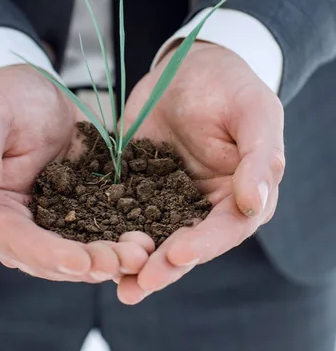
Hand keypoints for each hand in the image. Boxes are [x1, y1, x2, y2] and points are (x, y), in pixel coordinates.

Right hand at [0, 64, 149, 282]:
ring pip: (79, 256)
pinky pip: (99, 235)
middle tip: (126, 262)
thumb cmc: (6, 100)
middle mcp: (18, 229)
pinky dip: (120, 241)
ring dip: (110, 259)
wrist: (37, 96)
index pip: (16, 243)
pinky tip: (147, 240)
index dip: (48, 255)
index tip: (80, 262)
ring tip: (143, 254)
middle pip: (52, 260)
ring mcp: (50, 226)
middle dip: (90, 264)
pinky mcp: (78, 216)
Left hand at [117, 42, 284, 303]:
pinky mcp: (138, 186)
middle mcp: (205, 205)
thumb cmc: (230, 86)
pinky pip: (125, 213)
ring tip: (117, 284)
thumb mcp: (253, 113)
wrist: (187, 66)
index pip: (227, 228)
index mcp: (240, 194)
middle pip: (188, 244)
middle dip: (165, 265)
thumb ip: (259, 158)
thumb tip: (254, 203)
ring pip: (156, 237)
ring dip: (137, 263)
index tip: (178, 253)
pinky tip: (92, 249)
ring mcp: (169, 198)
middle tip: (140, 284)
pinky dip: (111, 232)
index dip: (205, 245)